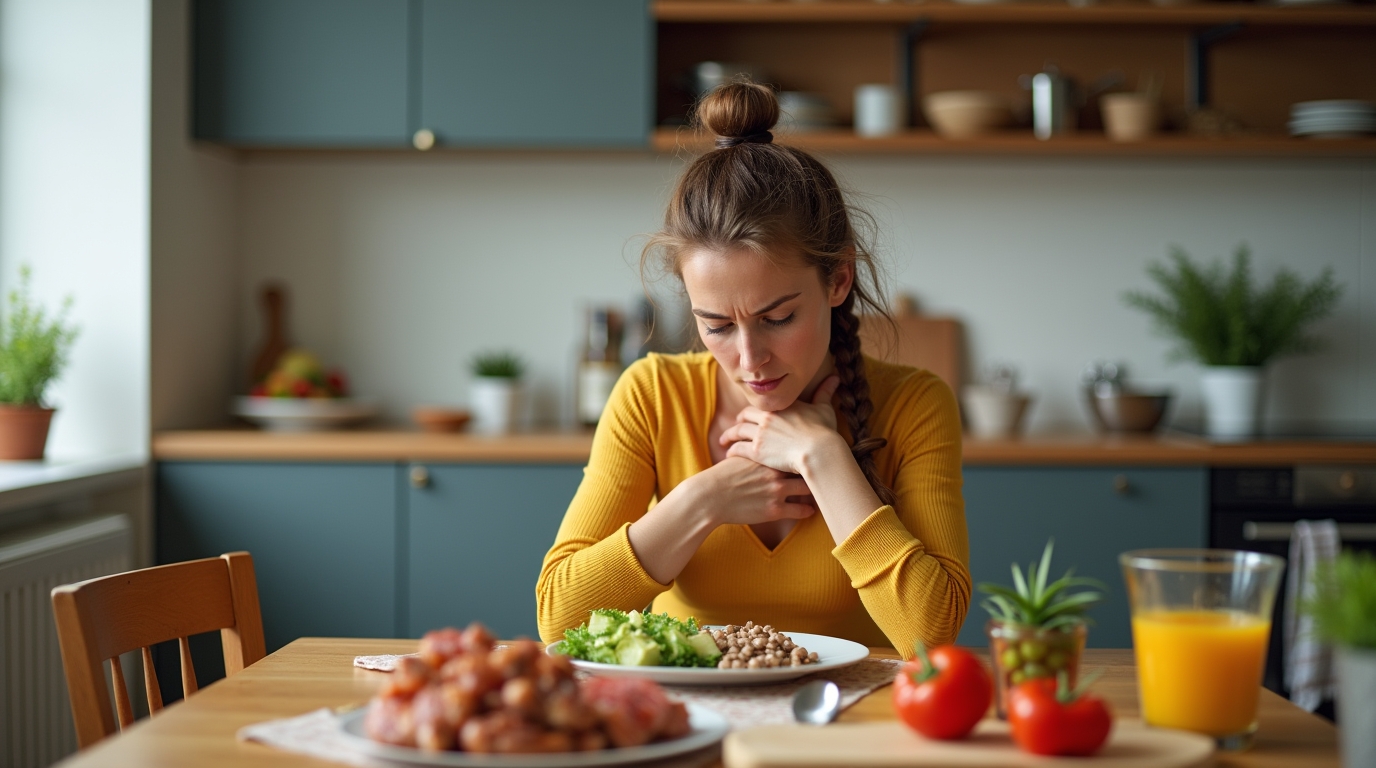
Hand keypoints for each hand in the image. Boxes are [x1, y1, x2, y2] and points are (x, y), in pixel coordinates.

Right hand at [694, 456, 816, 526]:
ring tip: (822, 491)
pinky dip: (807, 511)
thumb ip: (755, 450)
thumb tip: (762, 445)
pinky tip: (811, 511)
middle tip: (826, 470)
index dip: (807, 451)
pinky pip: (799, 511)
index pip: (795, 450)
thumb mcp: (739, 456)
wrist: (711, 497)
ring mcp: (777, 491)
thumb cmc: (722, 476)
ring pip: (807, 489)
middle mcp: (776, 471)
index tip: (815, 453)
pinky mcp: (774, 510)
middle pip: (806, 467)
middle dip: (816, 468)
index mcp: (768, 456)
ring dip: (815, 490)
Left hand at [719, 375, 844, 475]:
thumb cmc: (824, 431)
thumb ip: (825, 393)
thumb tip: (835, 378)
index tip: (747, 417)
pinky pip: (738, 448)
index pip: (759, 405)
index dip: (752, 412)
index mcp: (780, 406)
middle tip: (733, 428)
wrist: (819, 451)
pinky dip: (732, 451)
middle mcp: (767, 416)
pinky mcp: (757, 451)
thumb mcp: (824, 409)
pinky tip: (728, 455)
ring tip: (723, 442)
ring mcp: (760, 433)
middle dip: (738, 421)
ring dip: (728, 436)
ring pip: (737, 431)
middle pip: (744, 416)